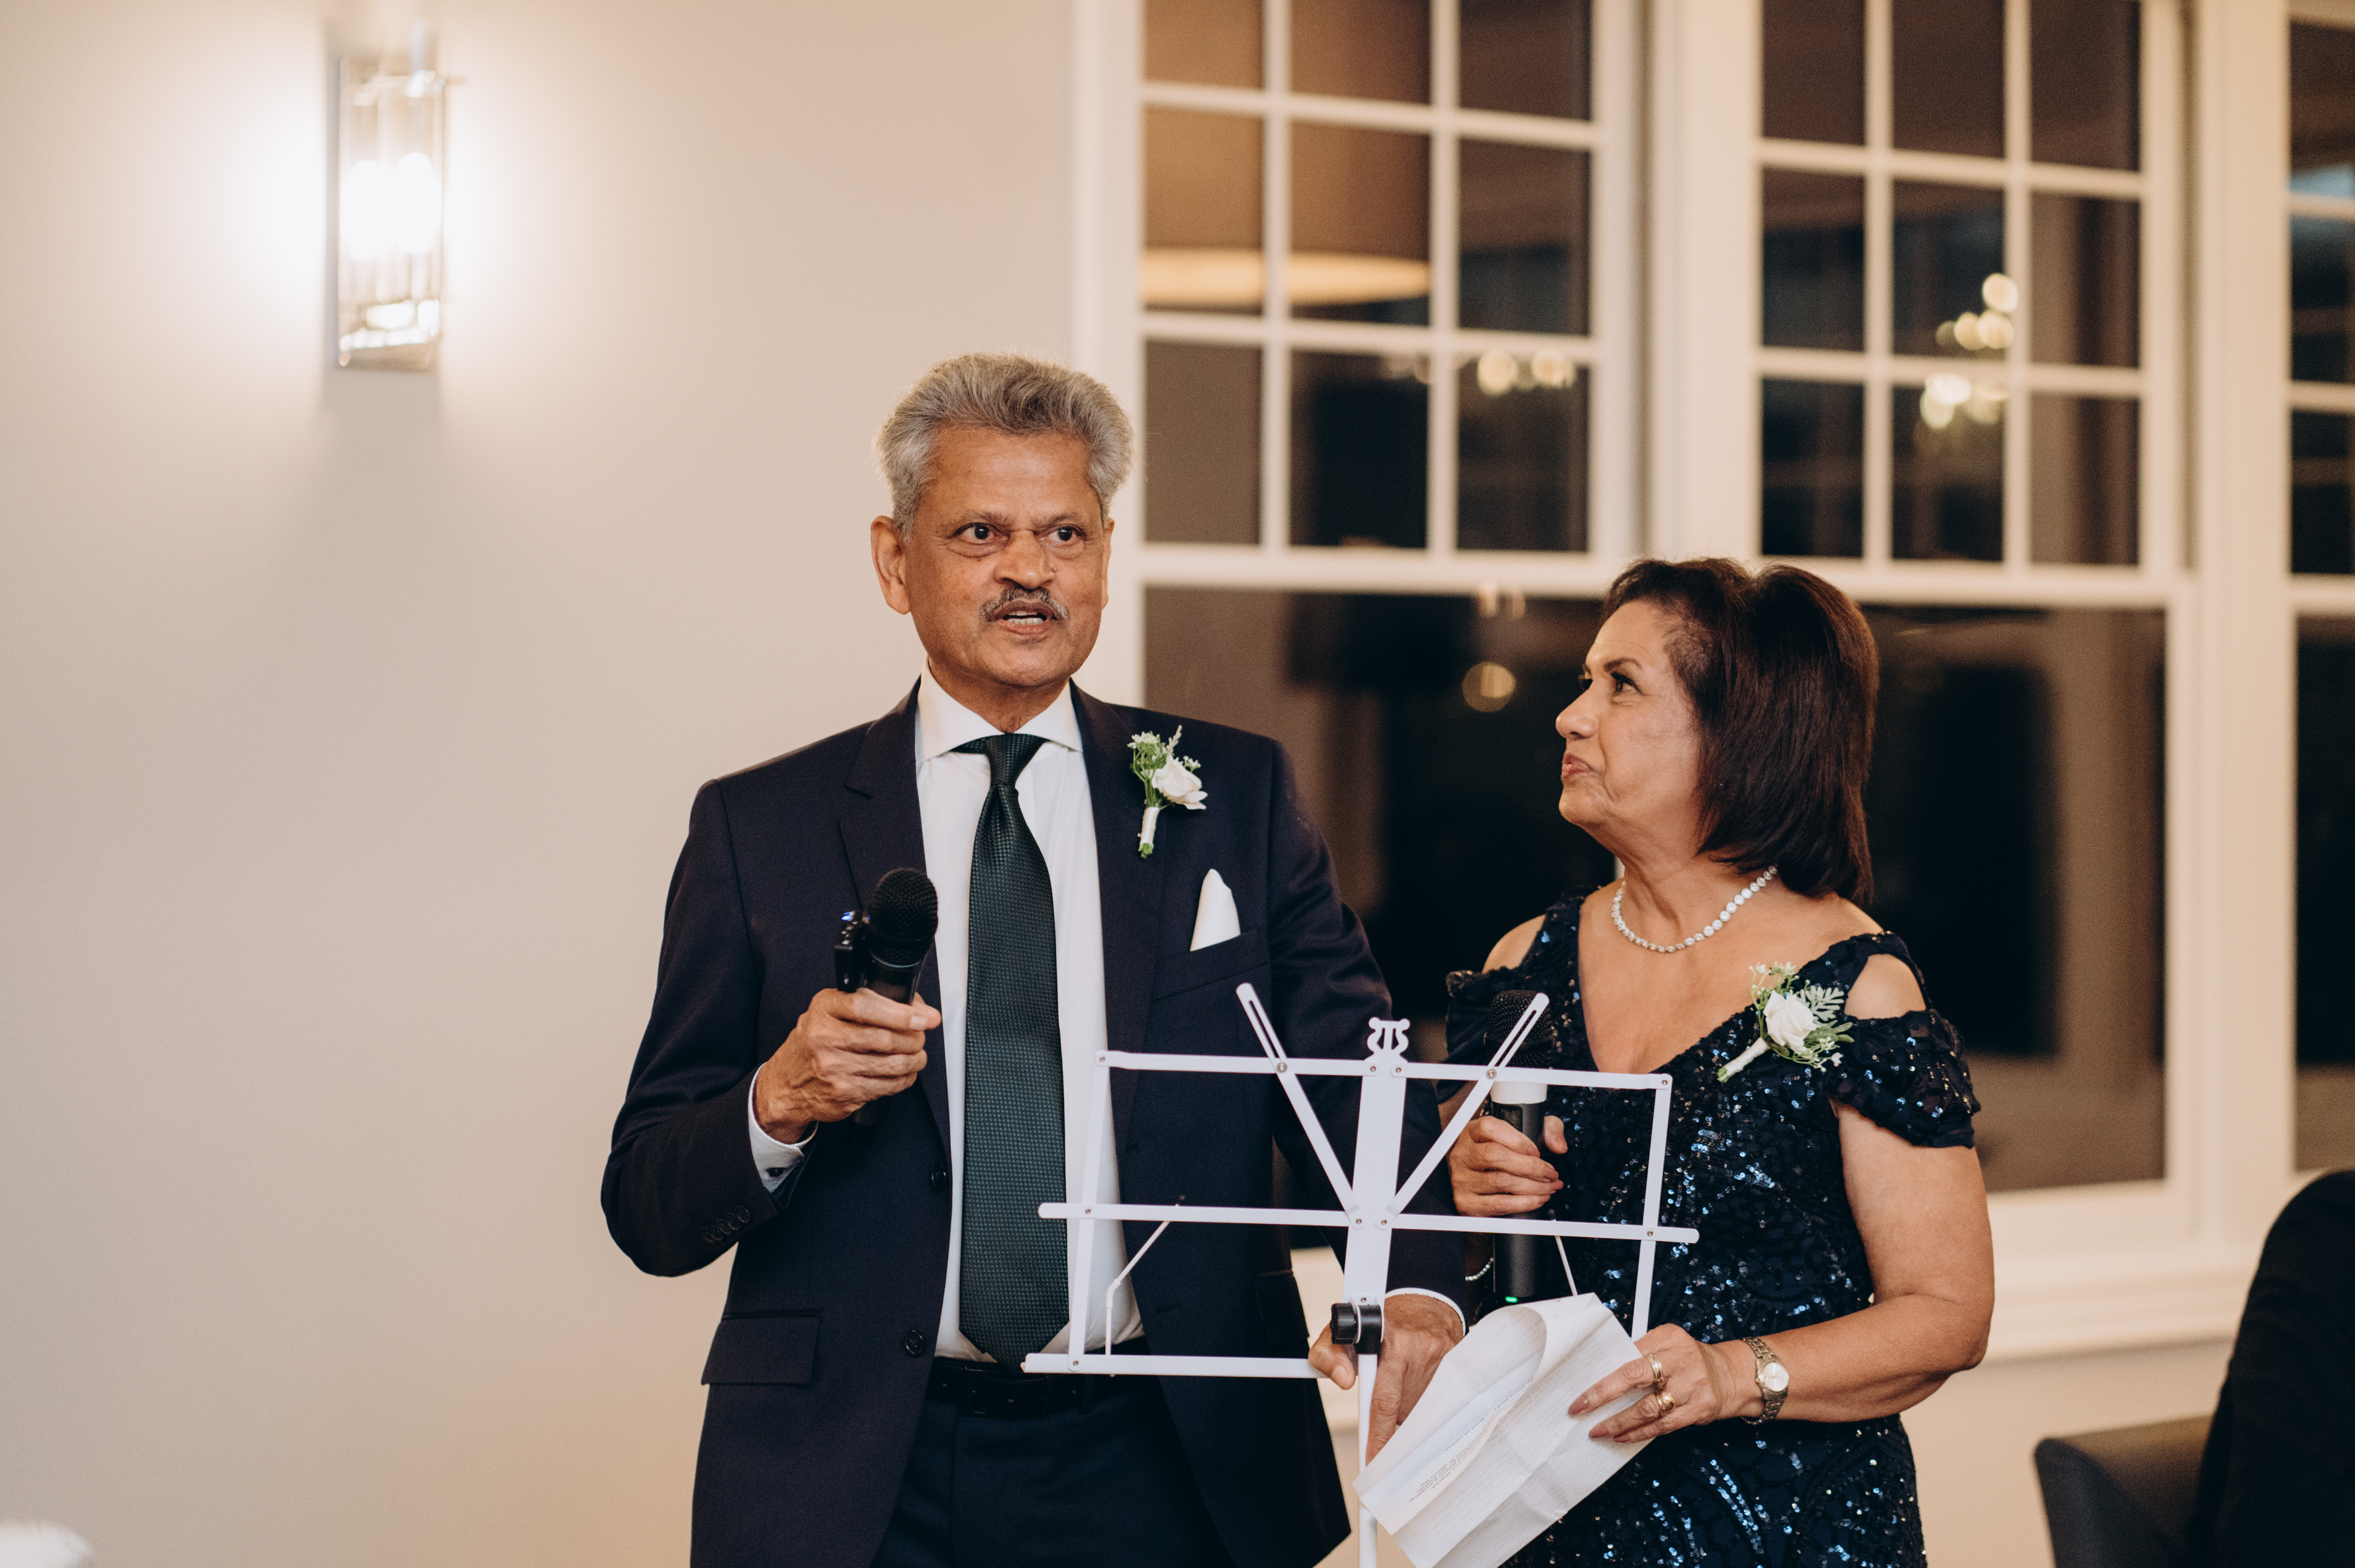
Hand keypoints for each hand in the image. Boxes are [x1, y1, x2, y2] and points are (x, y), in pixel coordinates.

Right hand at [754, 988, 940, 1141]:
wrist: (785, 1085)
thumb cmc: (811, 1044)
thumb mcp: (828, 1011)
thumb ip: (864, 1002)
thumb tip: (913, 1006)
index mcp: (824, 1010)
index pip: (866, 1005)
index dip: (902, 1012)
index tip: (924, 1017)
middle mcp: (825, 1038)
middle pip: (885, 1037)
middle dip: (914, 1038)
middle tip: (921, 1036)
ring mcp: (834, 1068)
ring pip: (891, 1064)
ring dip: (914, 1060)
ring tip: (918, 1055)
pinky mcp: (844, 1093)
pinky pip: (887, 1086)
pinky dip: (904, 1079)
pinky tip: (905, 1073)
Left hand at [1307, 1293, 1464, 1459]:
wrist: (1424, 1309)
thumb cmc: (1379, 1324)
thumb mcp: (1342, 1332)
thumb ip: (1327, 1355)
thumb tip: (1343, 1382)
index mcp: (1395, 1344)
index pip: (1385, 1400)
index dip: (1380, 1436)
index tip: (1374, 1461)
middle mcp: (1424, 1351)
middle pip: (1406, 1410)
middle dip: (1395, 1421)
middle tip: (1387, 1422)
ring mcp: (1447, 1360)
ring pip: (1425, 1411)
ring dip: (1412, 1411)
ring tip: (1405, 1391)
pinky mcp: (1461, 1368)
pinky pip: (1444, 1403)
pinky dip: (1430, 1407)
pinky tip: (1422, 1390)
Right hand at [1448, 1113, 1566, 1215]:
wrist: (1473, 1179)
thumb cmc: (1499, 1154)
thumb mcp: (1523, 1132)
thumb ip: (1546, 1129)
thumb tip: (1559, 1145)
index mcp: (1472, 1132)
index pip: (1490, 1129)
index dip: (1518, 1141)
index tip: (1537, 1152)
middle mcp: (1463, 1154)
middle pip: (1495, 1156)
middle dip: (1532, 1167)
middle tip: (1551, 1174)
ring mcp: (1462, 1180)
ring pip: (1501, 1182)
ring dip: (1533, 1187)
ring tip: (1549, 1187)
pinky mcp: (1467, 1203)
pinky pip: (1498, 1205)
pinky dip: (1523, 1204)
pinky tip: (1537, 1200)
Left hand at [1567, 1323, 1754, 1443]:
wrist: (1730, 1375)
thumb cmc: (1689, 1359)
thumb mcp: (1668, 1343)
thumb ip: (1640, 1353)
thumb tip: (1604, 1372)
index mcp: (1669, 1339)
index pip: (1629, 1356)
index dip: (1604, 1375)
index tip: (1582, 1390)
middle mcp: (1681, 1360)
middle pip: (1635, 1376)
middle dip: (1604, 1394)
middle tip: (1580, 1408)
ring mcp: (1691, 1386)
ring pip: (1648, 1407)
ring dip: (1620, 1421)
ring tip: (1599, 1430)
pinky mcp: (1699, 1410)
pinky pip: (1664, 1425)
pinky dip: (1640, 1433)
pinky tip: (1623, 1437)